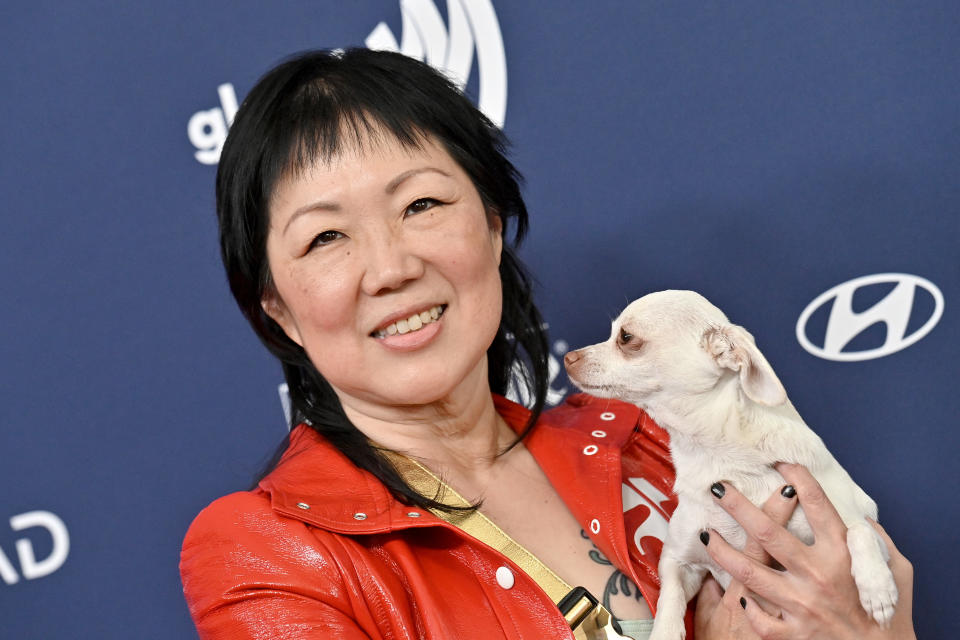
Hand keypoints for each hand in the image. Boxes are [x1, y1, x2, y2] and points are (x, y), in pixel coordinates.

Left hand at [701, 463, 915, 639]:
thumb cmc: (891, 614)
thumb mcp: (896, 571)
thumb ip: (876, 542)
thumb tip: (861, 519)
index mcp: (843, 554)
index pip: (818, 505)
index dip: (799, 479)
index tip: (782, 464)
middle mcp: (818, 575)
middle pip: (768, 532)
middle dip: (738, 506)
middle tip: (719, 488)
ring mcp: (801, 604)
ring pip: (750, 572)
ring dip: (723, 551)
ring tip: (708, 535)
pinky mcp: (793, 632)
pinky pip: (758, 617)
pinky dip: (746, 605)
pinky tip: (737, 593)